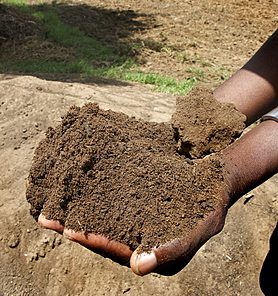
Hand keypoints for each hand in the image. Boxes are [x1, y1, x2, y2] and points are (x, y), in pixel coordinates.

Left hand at [38, 182, 229, 275]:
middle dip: (75, 229)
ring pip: (102, 223)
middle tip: (47, 218)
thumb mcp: (202, 226)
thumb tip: (139, 267)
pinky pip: (109, 208)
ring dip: (77, 216)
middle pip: (103, 239)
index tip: (69, 231)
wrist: (213, 181)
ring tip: (51, 208)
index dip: (94, 241)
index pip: (119, 250)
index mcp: (154, 256)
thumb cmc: (210, 205)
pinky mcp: (135, 209)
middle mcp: (142, 244)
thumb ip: (173, 248)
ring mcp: (137, 225)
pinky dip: (90, 202)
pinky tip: (74, 193)